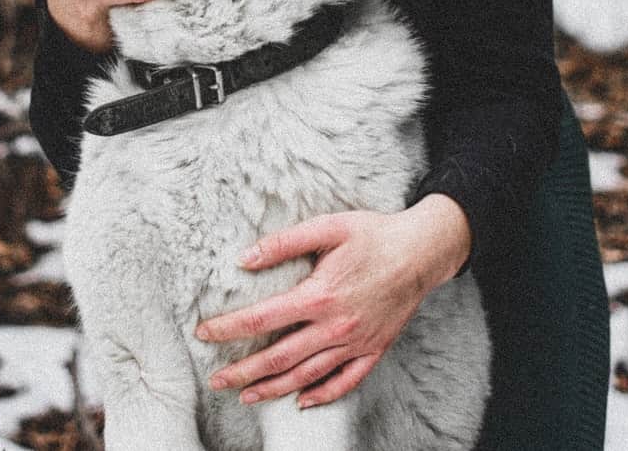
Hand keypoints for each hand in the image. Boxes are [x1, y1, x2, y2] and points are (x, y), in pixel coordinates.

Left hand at [194, 196, 472, 409]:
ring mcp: (356, 342)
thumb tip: (244, 258)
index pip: (261, 319)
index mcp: (319, 295)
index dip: (228, 329)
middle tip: (215, 380)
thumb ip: (284, 243)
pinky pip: (346, 381)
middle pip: (279, 357)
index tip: (204, 334)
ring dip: (273, 388)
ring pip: (307, 375)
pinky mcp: (374, 348)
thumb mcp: (328, 227)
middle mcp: (335, 326)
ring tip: (246, 395)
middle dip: (242, 371)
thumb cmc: (374, 234)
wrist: (423, 250)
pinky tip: (301, 401)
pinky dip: (322, 394)